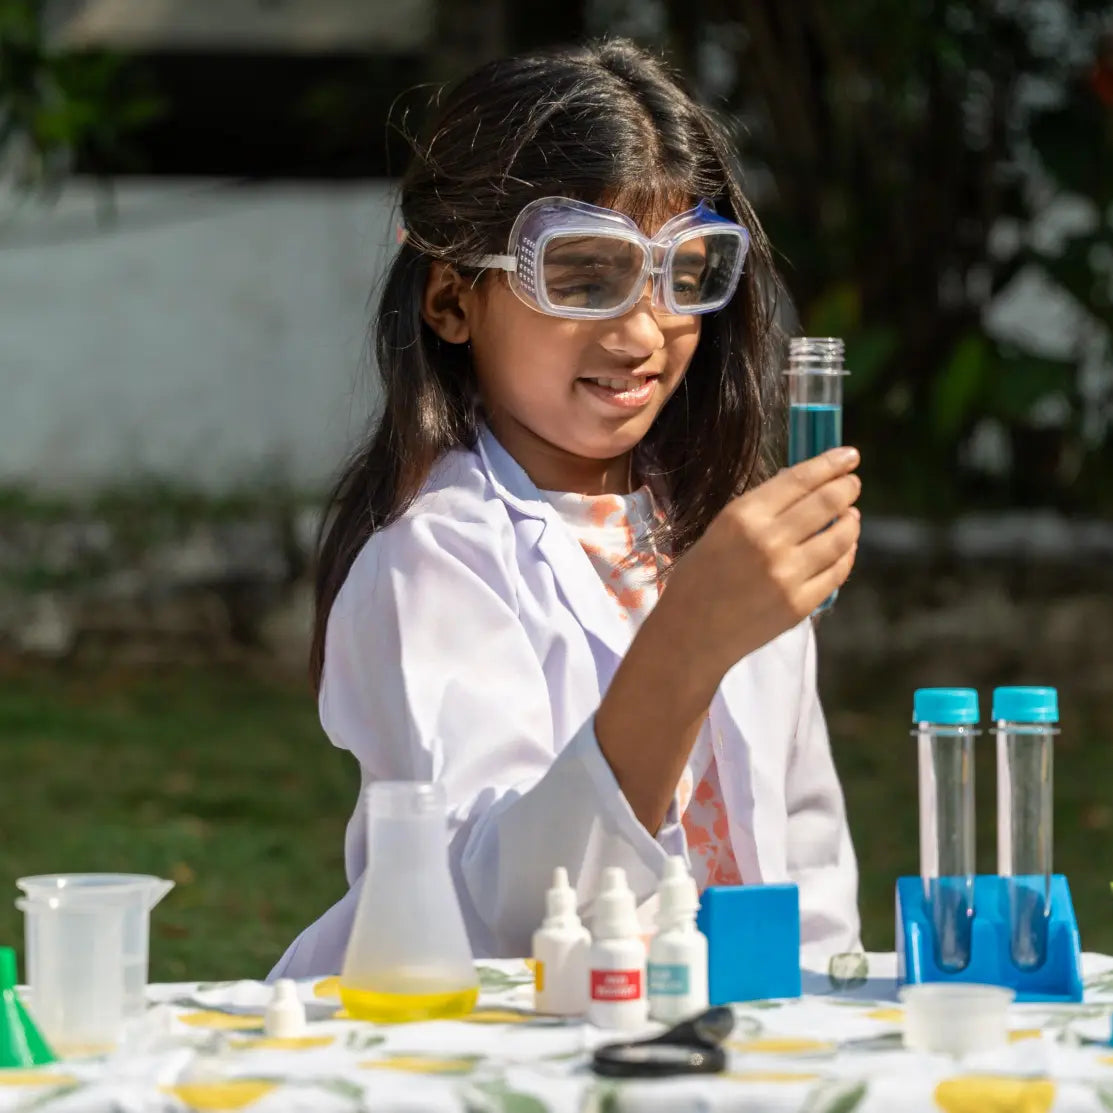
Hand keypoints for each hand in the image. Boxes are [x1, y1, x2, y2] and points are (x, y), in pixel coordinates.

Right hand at [660, 445, 861, 691]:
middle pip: (827, 503)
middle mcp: (769, 542)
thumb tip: (807, 485)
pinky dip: (846, 553)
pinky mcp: (800, 604)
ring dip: (851, 521)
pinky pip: (837, 571)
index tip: (849, 455)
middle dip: (847, 487)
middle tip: (853, 483)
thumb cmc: (700, 577)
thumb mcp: (720, 530)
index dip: (830, 464)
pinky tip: (844, 547)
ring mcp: (788, 575)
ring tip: (851, 516)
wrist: (691, 633)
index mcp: (743, 516)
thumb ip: (762, 509)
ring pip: (840, 537)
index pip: (800, 479)